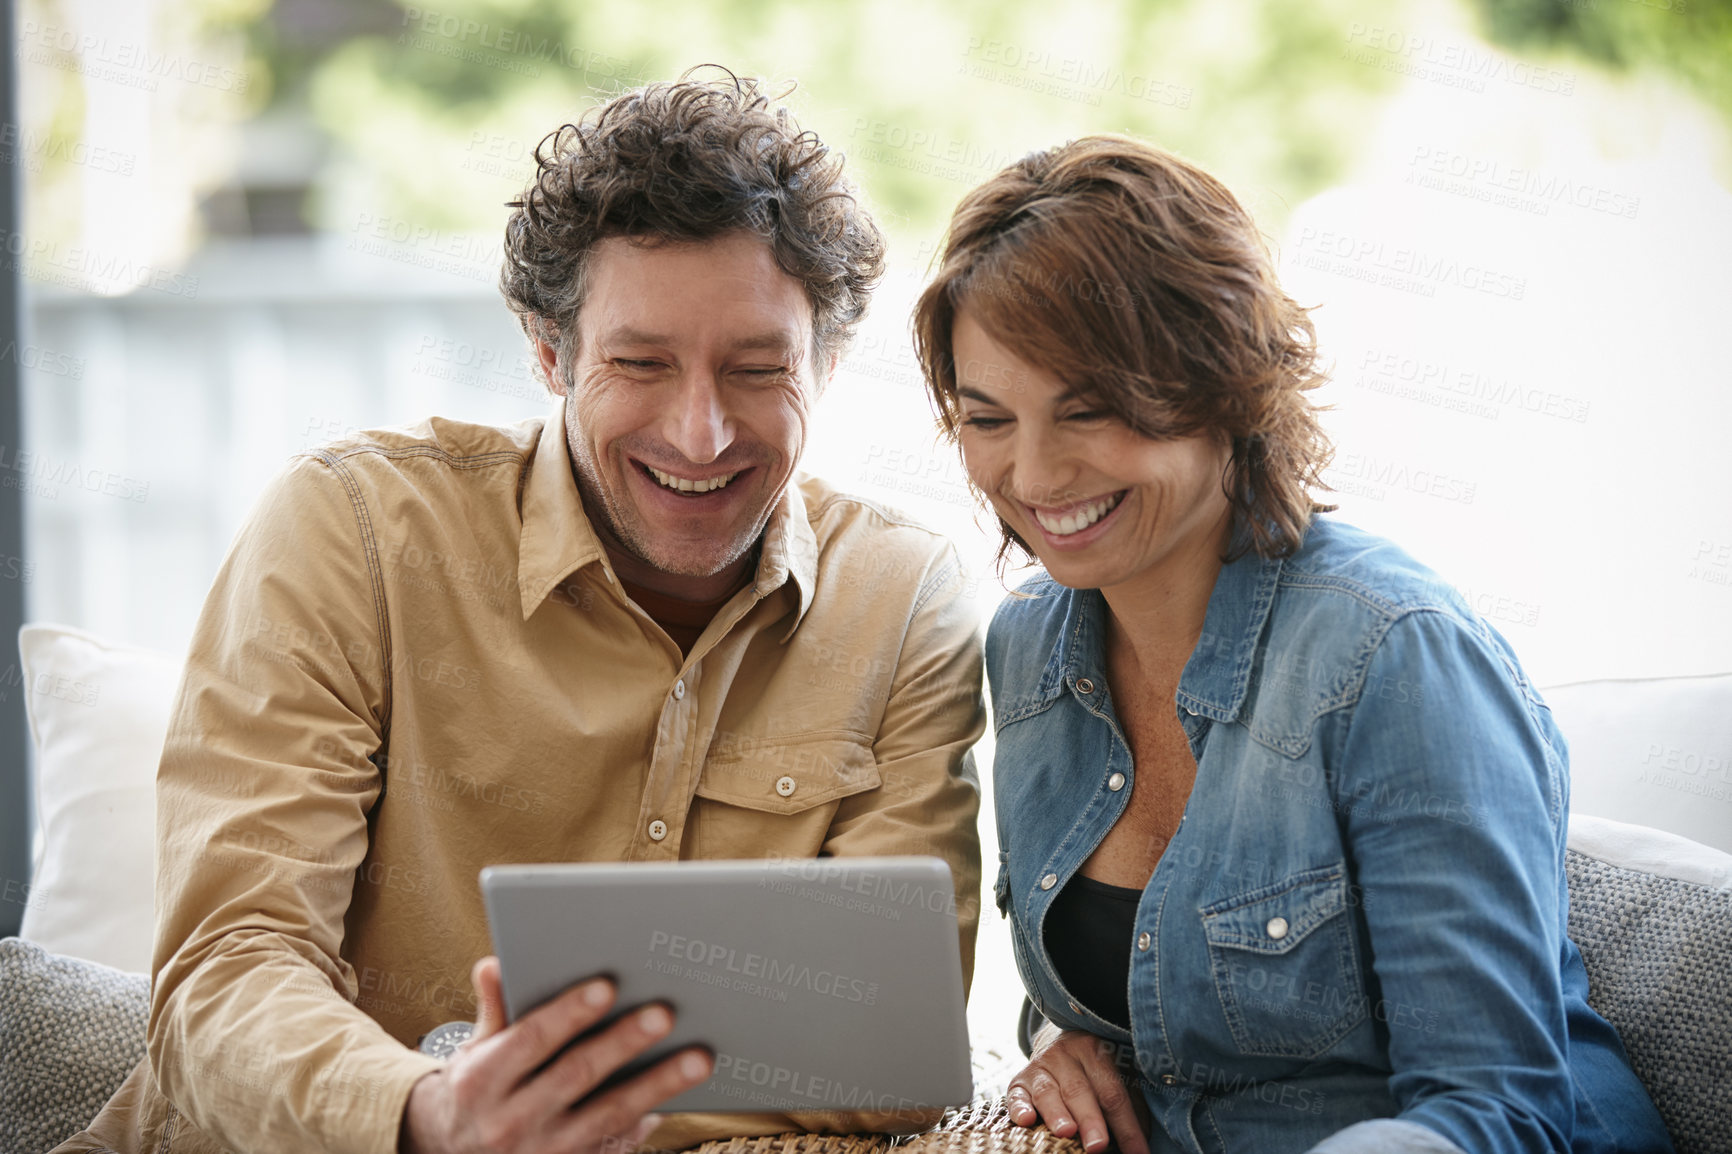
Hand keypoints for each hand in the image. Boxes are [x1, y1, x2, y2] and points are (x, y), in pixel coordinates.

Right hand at [399, 956, 712, 1153]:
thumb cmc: (477, 1092)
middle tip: (666, 1013)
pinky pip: (613, 1145)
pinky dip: (646, 1122)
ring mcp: (542, 1152)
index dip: (568, 1012)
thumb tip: (494, 963)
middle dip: (623, 1043)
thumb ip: (493, 1010)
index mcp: (481, 1081)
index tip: (607, 986)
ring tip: (698, 1058)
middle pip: (576, 1075)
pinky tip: (677, 1099)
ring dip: (656, 1086)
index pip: (530, 1039)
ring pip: (608, 1115)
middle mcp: (510, 1120)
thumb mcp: (472, 1053)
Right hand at [1005, 1027, 1149, 1153]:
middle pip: (1079, 1091)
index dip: (1127, 1126)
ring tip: (1066, 1132)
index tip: (1138, 1153)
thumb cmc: (1096, 1068)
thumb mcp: (1117, 1075)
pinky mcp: (1019, 1080)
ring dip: (1057, 1114)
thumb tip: (1140, 1145)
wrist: (1059, 1040)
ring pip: (1048, 1092)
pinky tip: (1026, 1120)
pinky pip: (1016, 1094)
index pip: (1113, 1093)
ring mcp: (1040, 1066)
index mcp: (1097, 1051)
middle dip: (1090, 1121)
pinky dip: (1019, 1107)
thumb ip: (1128, 1106)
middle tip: (1099, 1145)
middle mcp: (1066, 1055)